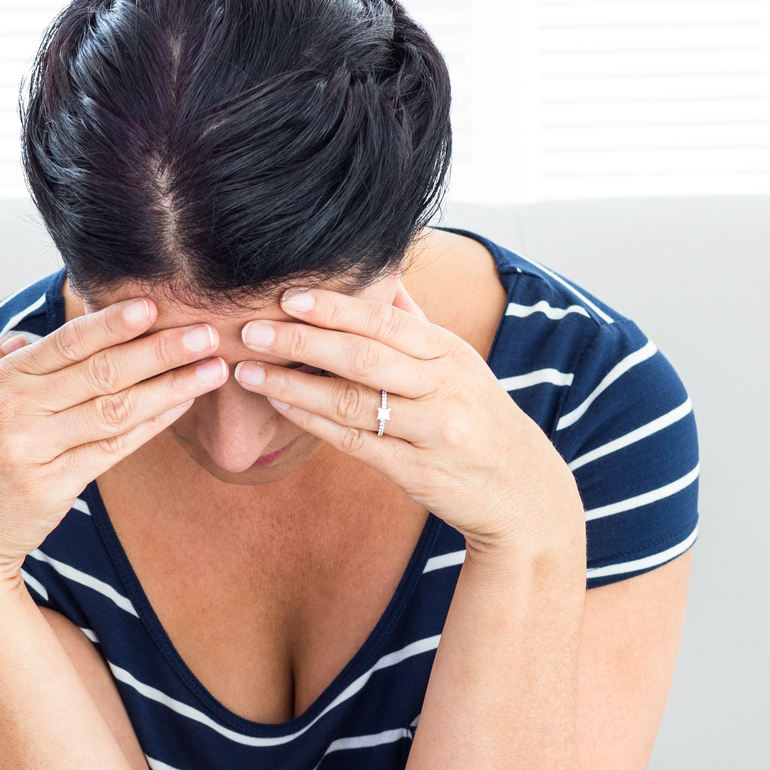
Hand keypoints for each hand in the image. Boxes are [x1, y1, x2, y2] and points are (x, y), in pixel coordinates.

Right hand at [0, 298, 227, 589]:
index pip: (68, 342)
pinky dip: (152, 424)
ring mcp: (33, 447)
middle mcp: (16, 407)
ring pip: (115, 408)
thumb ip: (36, 369)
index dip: (112, 322)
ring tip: (213, 367)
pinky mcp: (52, 484)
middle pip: (100, 371)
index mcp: (4, 378)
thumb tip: (85, 331)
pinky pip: (113, 448)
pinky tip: (181, 405)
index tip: (155, 304)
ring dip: (171, 385)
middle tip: (206, 332)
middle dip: (160, 349)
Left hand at [234, 285, 581, 555]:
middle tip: (251, 331)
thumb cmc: (478, 418)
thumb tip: (382, 277)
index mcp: (450, 353)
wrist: (522, 493)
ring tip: (248, 371)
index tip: (286, 297)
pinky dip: (312, 422)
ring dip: (292, 385)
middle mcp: (444, 388)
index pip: (384, 322)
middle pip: (362, 357)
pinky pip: (354, 442)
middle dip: (300, 342)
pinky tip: (280, 406)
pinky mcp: (417, 472)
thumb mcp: (459, 365)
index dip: (333, 308)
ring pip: (352, 402)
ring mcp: (432, 432)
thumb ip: (416, 325)